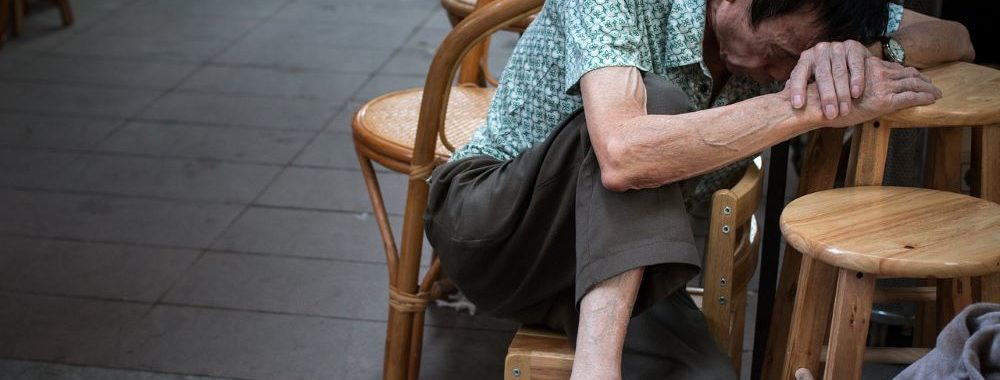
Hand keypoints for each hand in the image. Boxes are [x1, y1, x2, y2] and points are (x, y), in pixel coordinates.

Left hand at [786, 40, 871, 118]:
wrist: (853, 59)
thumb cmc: (828, 76)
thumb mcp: (812, 80)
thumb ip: (802, 88)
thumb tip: (787, 105)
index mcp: (805, 59)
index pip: (799, 74)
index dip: (797, 90)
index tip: (798, 106)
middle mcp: (819, 51)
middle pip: (822, 75)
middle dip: (826, 97)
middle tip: (830, 114)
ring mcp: (836, 47)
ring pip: (839, 72)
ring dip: (842, 93)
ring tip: (844, 110)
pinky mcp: (853, 46)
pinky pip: (855, 64)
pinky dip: (856, 79)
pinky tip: (856, 93)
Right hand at [824, 57, 940, 127]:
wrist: (818, 106)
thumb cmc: (824, 99)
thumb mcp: (843, 84)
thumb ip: (856, 82)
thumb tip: (861, 88)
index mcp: (868, 67)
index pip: (894, 67)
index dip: (908, 72)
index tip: (916, 76)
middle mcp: (877, 73)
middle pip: (907, 73)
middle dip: (922, 79)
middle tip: (932, 85)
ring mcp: (882, 87)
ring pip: (913, 84)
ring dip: (927, 88)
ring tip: (936, 92)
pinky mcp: (885, 101)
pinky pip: (911, 97)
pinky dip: (924, 97)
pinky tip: (932, 98)